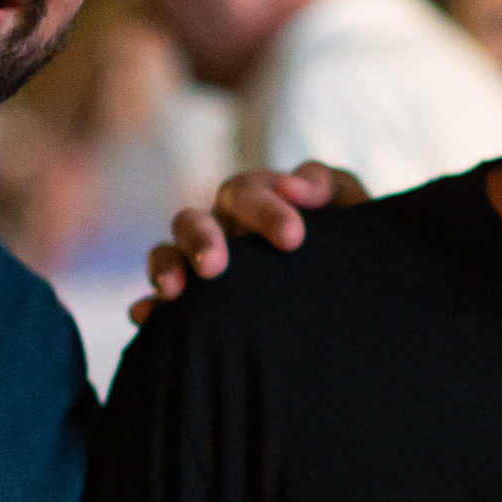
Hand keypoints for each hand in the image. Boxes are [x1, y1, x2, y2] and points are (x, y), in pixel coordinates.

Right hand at [132, 163, 368, 322]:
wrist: (357, 289)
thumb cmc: (348, 238)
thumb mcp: (349, 206)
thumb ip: (327, 185)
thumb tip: (295, 185)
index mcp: (256, 198)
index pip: (248, 192)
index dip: (267, 211)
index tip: (294, 238)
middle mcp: (222, 225)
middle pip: (196, 220)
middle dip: (204, 240)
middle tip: (216, 266)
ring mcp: (201, 260)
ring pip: (169, 251)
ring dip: (167, 266)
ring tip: (176, 290)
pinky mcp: (191, 301)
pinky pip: (159, 300)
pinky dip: (150, 306)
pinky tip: (144, 316)